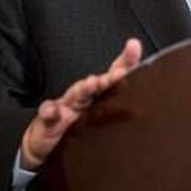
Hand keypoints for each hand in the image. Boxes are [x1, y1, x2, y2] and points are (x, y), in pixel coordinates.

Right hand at [19, 38, 142, 170]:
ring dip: (83, 89)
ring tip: (92, 84)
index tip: (134, 46)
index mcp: (100, 95)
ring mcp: (66, 107)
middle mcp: (84, 96)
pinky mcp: (48, 121)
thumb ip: (126, 108)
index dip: (127, 61)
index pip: (115, 74)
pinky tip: (53, 112)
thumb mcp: (105, 121)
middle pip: (98, 84)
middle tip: (119, 74)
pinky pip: (48, 114)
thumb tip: (143, 81)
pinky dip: (49, 112)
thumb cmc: (79, 127)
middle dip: (108, 78)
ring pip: (75, 95)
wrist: (47, 144)